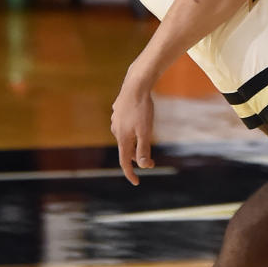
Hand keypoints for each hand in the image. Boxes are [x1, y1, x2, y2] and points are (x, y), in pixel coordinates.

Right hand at [111, 69, 155, 185]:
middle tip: (151, 161)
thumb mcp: (145, 131)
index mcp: (122, 137)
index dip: (130, 173)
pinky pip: (125, 124)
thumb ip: (143, 149)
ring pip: (125, 136)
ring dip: (134, 142)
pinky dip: (132, 129)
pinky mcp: (118, 110)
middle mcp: (116, 130)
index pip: (124, 161)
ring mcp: (115, 119)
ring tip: (145, 139)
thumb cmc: (142, 108)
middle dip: (137, 157)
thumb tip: (142, 165)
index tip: (136, 182)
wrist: (136, 84)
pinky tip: (137, 122)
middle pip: (125, 149)